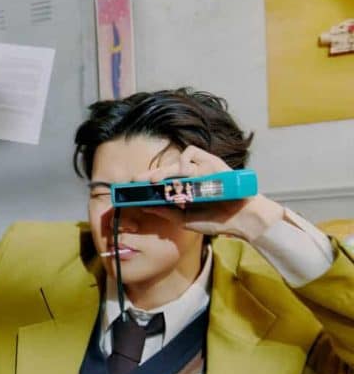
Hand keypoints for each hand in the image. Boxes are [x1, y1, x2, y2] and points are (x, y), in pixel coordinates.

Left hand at [139, 145, 283, 241]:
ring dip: (166, 171)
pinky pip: (193, 153)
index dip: (146, 181)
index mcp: (183, 190)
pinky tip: (183, 173)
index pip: (161, 182)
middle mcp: (190, 178)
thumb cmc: (215, 220)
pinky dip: (185, 161)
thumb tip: (143, 204)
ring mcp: (201, 169)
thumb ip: (165, 211)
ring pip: (177, 163)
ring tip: (156, 181)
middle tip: (138, 180)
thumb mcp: (184, 219)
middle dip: (151, 175)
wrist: (240, 219)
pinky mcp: (212, 162)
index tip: (131, 185)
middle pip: (166, 170)